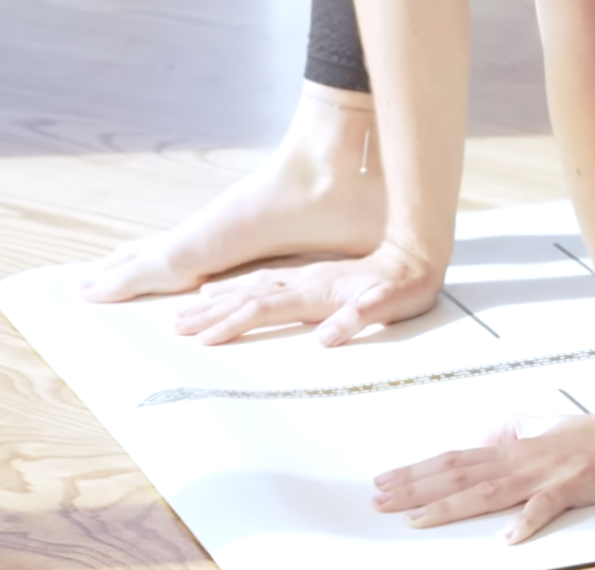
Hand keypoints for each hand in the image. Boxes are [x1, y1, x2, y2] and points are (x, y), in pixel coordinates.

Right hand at [174, 241, 444, 345]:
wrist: (419, 253)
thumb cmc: (407, 286)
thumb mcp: (391, 304)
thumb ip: (361, 317)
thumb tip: (329, 336)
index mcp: (318, 291)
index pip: (266, 309)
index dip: (235, 324)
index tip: (204, 340)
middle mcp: (305, 282)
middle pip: (248, 297)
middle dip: (212, 312)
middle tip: (176, 325)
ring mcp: (307, 278)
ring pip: (252, 287)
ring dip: (220, 299)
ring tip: (190, 308)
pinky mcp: (313, 278)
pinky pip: (265, 282)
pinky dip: (241, 286)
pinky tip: (227, 289)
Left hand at [372, 405, 594, 542]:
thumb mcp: (550, 431)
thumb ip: (518, 437)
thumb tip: (490, 438)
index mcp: (517, 449)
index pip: (456, 460)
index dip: (417, 471)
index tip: (385, 480)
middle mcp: (524, 459)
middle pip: (460, 474)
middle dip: (415, 488)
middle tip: (379, 500)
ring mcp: (548, 472)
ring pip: (489, 491)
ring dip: (449, 505)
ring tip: (416, 519)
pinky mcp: (576, 485)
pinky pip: (547, 506)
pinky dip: (525, 522)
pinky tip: (506, 538)